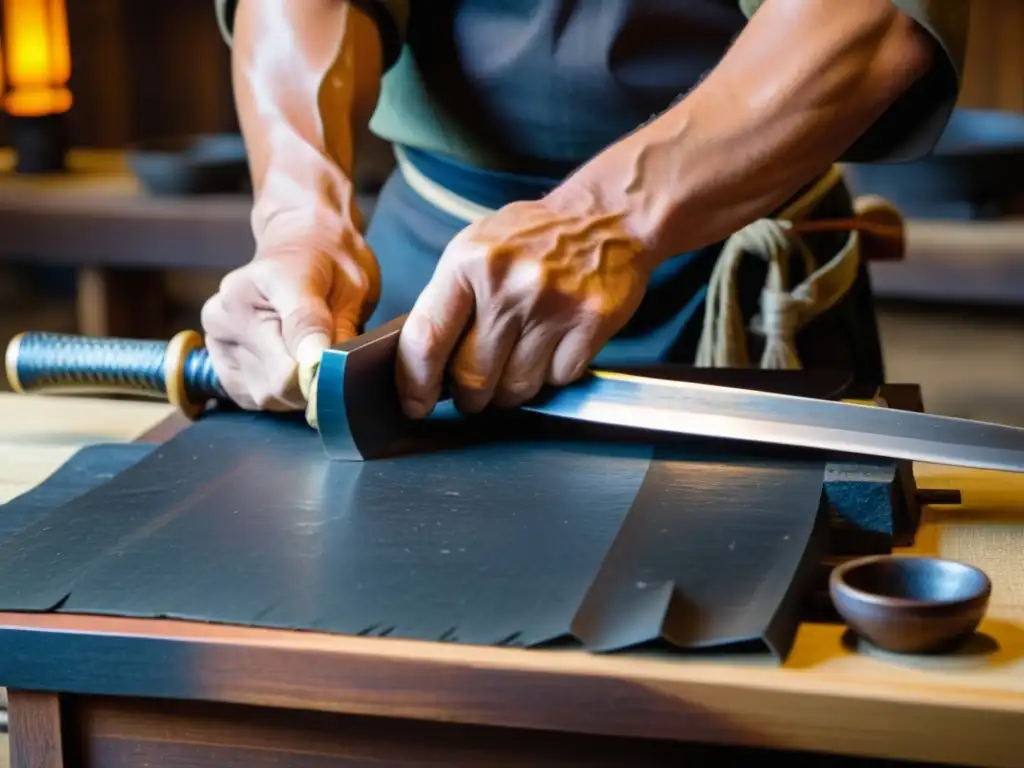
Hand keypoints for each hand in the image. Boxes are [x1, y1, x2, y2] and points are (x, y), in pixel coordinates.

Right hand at [201, 227, 378, 410]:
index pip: (295, 358)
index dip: (324, 375)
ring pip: (266, 396)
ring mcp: (216, 337)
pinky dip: (277, 393)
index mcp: (266, 283)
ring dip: (296, 391)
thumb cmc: (331, 264)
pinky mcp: (216, 361)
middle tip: (331, 359)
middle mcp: (227, 310)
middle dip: (313, 383)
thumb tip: (317, 370)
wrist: (301, 246)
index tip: (342, 374)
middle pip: (278, 385)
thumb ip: (332, 328)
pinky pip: (253, 397)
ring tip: (309, 355)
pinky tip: (290, 364)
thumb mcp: (349, 285)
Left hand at [396, 196, 652, 417]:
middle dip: (469, 396)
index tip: (416, 403)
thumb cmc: (533, 238)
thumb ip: (448, 300)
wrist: (607, 215)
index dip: (416, 382)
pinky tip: (554, 347)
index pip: (427, 338)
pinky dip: (552, 374)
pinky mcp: (590, 322)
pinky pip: (558, 378)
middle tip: (473, 393)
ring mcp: (552, 305)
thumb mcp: (476, 249)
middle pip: (472, 376)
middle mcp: (507, 285)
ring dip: (511, 390)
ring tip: (514, 367)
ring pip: (516, 386)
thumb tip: (423, 363)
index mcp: (468, 263)